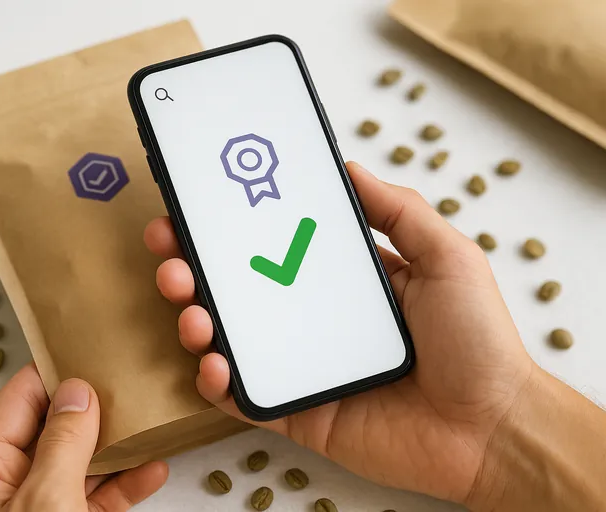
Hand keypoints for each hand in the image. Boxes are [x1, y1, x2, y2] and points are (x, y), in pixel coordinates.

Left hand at [0, 364, 167, 511]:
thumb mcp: (44, 501)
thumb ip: (61, 442)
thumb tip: (77, 392)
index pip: (20, 400)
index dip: (56, 371)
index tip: (92, 347)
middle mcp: (8, 488)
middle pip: (54, 429)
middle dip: (94, 407)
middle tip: (130, 379)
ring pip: (81, 463)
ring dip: (117, 445)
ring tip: (149, 418)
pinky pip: (97, 499)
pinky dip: (126, 485)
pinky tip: (153, 470)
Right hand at [143, 162, 536, 506]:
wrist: (492, 427)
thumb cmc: (478, 341)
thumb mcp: (446, 257)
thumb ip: (399, 211)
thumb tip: (349, 168)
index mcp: (341, 282)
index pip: (274, 246)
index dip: (233, 227)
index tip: (200, 206)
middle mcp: (312, 319)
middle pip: (238, 290)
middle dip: (193, 268)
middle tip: (170, 251)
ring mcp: (301, 365)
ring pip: (229, 339)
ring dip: (195, 318)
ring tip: (190, 308)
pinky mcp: (298, 411)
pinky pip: (243, 397)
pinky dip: (216, 381)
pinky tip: (214, 363)